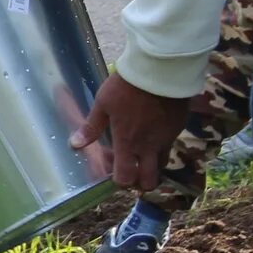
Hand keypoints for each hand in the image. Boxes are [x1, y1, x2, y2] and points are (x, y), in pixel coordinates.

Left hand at [71, 73, 193, 194]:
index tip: (115, 173)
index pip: (125, 177)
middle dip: (141, 183)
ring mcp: (166, 138)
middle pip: (150, 181)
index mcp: (127, 142)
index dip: (120, 181)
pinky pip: (170, 145)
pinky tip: (154, 134)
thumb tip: (75, 145)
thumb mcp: (103, 104)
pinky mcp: (178, 128)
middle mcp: (148, 146)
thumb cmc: (126, 87)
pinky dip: (162, 147)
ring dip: (152, 165)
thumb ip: (91, 127)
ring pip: (162, 165)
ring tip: (142, 154)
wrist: (159, 70)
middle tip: (132, 172)